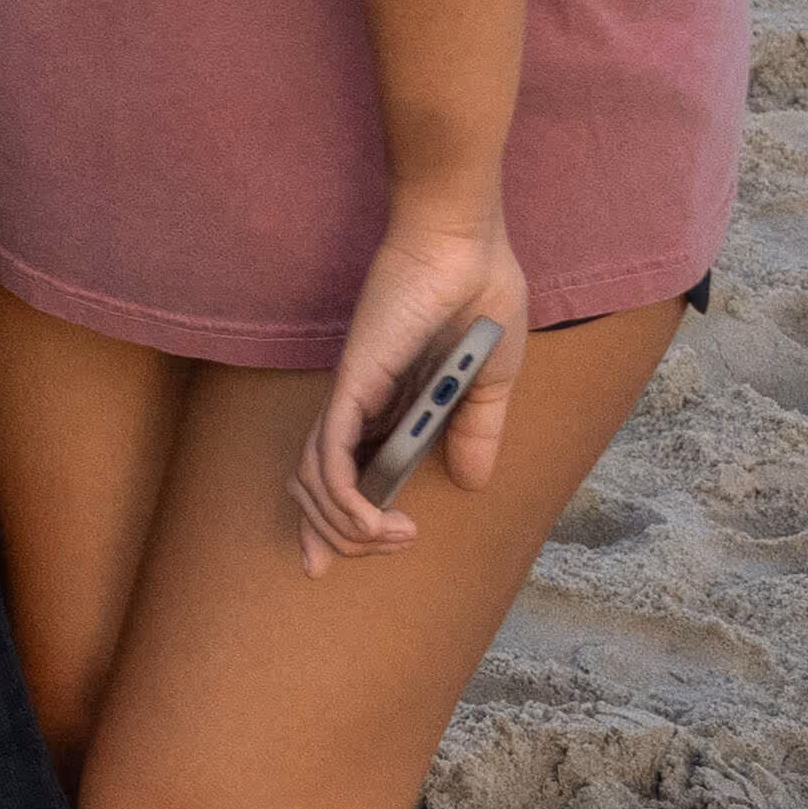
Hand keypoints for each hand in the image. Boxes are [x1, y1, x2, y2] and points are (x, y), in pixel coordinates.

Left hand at [297, 211, 527, 572]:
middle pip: (317, 482)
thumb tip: (471, 481)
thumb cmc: (479, 300)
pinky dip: (343, 494)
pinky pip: (330, 448)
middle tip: (391, 546)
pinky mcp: (354, 381)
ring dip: (346, 522)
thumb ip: (476, 431)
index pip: (340, 469)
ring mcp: (351, 391)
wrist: (468, 248)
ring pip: (316, 474)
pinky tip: (371, 519)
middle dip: (341, 533)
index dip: (331, 519)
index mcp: (388, 405)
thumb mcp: (490, 383)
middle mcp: (358, 402)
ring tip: (391, 536)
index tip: (338, 560)